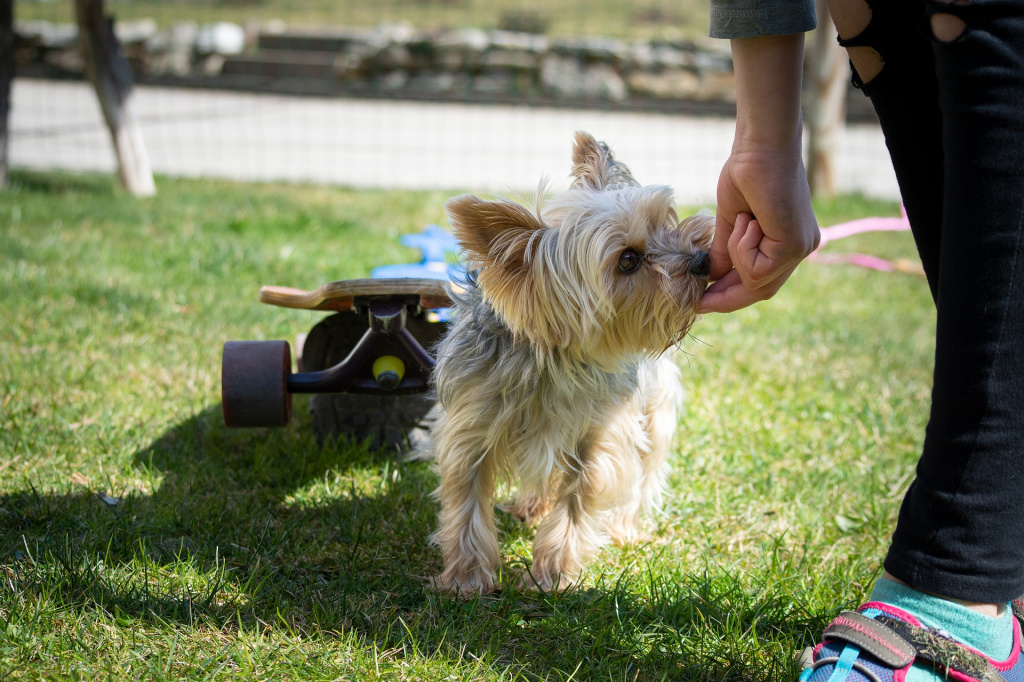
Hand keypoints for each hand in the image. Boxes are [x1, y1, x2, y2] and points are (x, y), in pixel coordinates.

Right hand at [697, 34, 820, 313]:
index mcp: (789, 242)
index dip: (730, 296)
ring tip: (738, 222)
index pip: (760, 281)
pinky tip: (747, 220)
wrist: (761, 145)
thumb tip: (710, 278)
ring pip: (757, 281)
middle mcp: (801, 248)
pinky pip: (757, 269)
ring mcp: (801, 248)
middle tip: (698, 301)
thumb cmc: (746, 172)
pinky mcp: (794, 245)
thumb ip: (724, 253)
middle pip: (762, 290)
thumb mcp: (730, 221)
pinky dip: (742, 248)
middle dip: (728, 296)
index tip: (702, 302)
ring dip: (735, 256)